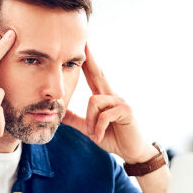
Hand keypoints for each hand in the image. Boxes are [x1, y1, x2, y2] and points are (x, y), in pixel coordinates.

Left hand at [62, 45, 155, 163]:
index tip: (82, 46)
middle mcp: (113, 96)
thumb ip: (77, 119)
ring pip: (94, 101)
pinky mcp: (126, 111)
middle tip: (83, 41)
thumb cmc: (114, 138)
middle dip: (90, 58)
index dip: (87, 61)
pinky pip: (104, 115)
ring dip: (90, 121)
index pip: (93, 76)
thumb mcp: (91, 128)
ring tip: (94, 134)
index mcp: (104, 98)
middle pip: (98, 73)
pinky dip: (98, 127)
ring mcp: (121, 102)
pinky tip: (100, 136)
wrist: (132, 151)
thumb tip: (60, 113)